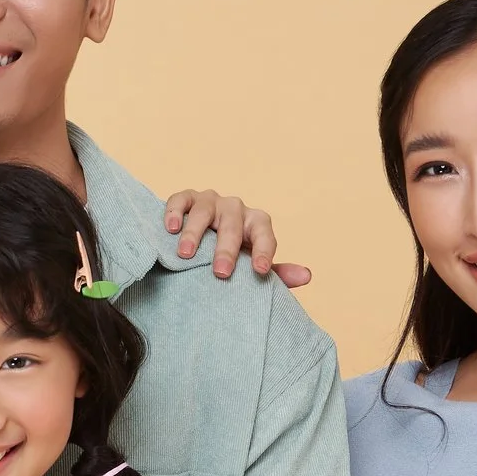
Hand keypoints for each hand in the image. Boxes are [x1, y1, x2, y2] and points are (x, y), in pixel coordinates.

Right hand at [162, 188, 311, 286]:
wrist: (201, 243)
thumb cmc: (232, 256)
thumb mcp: (253, 265)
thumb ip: (277, 273)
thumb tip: (306, 276)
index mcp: (255, 223)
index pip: (264, 232)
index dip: (264, 250)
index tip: (260, 271)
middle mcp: (234, 209)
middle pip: (233, 223)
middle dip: (227, 249)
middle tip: (221, 273)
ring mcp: (210, 201)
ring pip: (205, 210)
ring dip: (195, 232)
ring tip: (186, 254)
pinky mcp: (187, 199)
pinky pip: (181, 199)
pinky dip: (175, 211)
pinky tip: (170, 228)